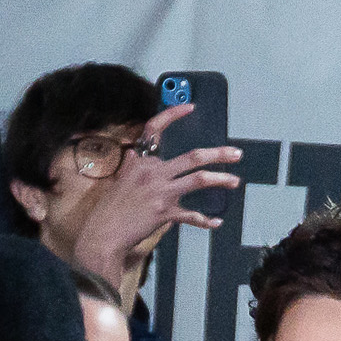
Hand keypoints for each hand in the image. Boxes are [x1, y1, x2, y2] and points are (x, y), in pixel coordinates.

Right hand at [120, 107, 248, 240]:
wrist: (104, 232)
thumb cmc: (111, 208)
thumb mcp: (121, 179)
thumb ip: (134, 166)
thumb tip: (137, 154)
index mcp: (141, 161)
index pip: (155, 128)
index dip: (173, 114)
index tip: (190, 107)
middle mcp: (153, 172)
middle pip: (192, 157)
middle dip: (218, 154)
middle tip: (236, 153)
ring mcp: (161, 192)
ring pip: (198, 180)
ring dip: (220, 179)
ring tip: (235, 181)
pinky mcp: (165, 213)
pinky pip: (191, 215)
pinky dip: (205, 220)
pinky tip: (216, 222)